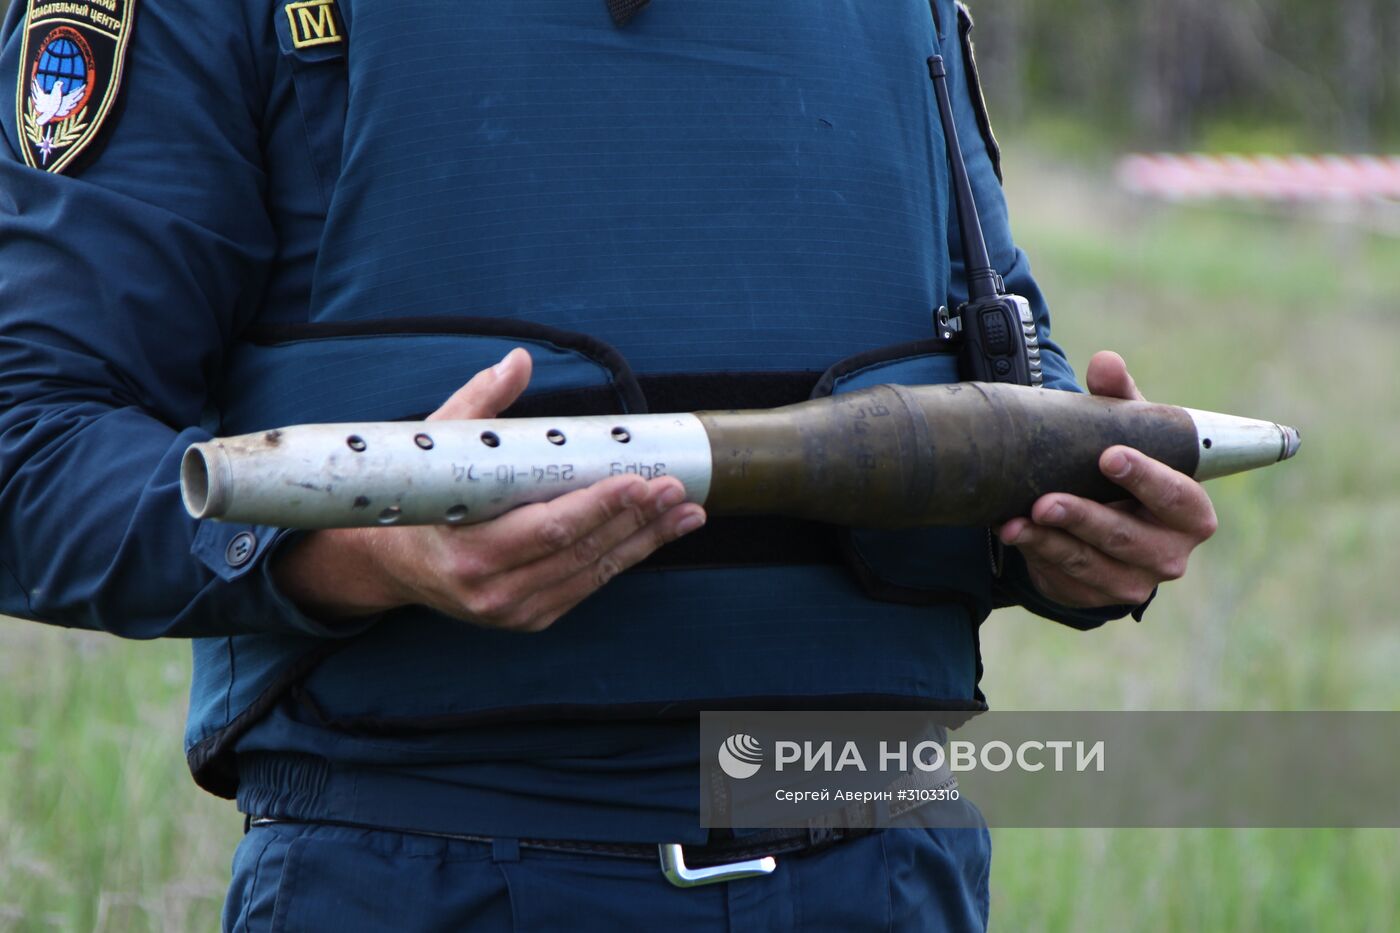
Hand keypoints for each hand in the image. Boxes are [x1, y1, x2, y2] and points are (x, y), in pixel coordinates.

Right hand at [273, 348, 706, 629]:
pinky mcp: (531, 618)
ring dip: (645, 541)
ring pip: (593, 573)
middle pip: (582, 552)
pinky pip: (588, 585)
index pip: (550, 527)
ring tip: (686, 511)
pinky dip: (625, 557)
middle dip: (637, 520)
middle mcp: (492, 591)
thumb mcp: (438, 446)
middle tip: (678, 489)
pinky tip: (657, 533)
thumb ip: (480, 403)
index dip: (601, 505)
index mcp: (468, 551)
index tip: (641, 479)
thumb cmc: (420, 497)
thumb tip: (519, 360)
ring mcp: (514, 612)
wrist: (392, 564)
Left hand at [996, 351, 1217, 608]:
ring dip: (1050, 541)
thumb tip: (1106, 362)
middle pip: (1127, 536)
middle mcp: (1170, 552)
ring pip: (1090, 562)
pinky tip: (1012, 533)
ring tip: (1015, 521)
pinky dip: (1037, 555)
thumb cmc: (1126, 473)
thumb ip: (1120, 398)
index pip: (1177, 496)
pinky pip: (1066, 578)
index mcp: (1190, 511)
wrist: (1106, 526)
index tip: (1110, 456)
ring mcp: (1135, 581)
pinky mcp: (1099, 597)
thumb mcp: (1129, 434)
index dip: (1147, 478)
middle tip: (1046, 501)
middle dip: (1084, 517)